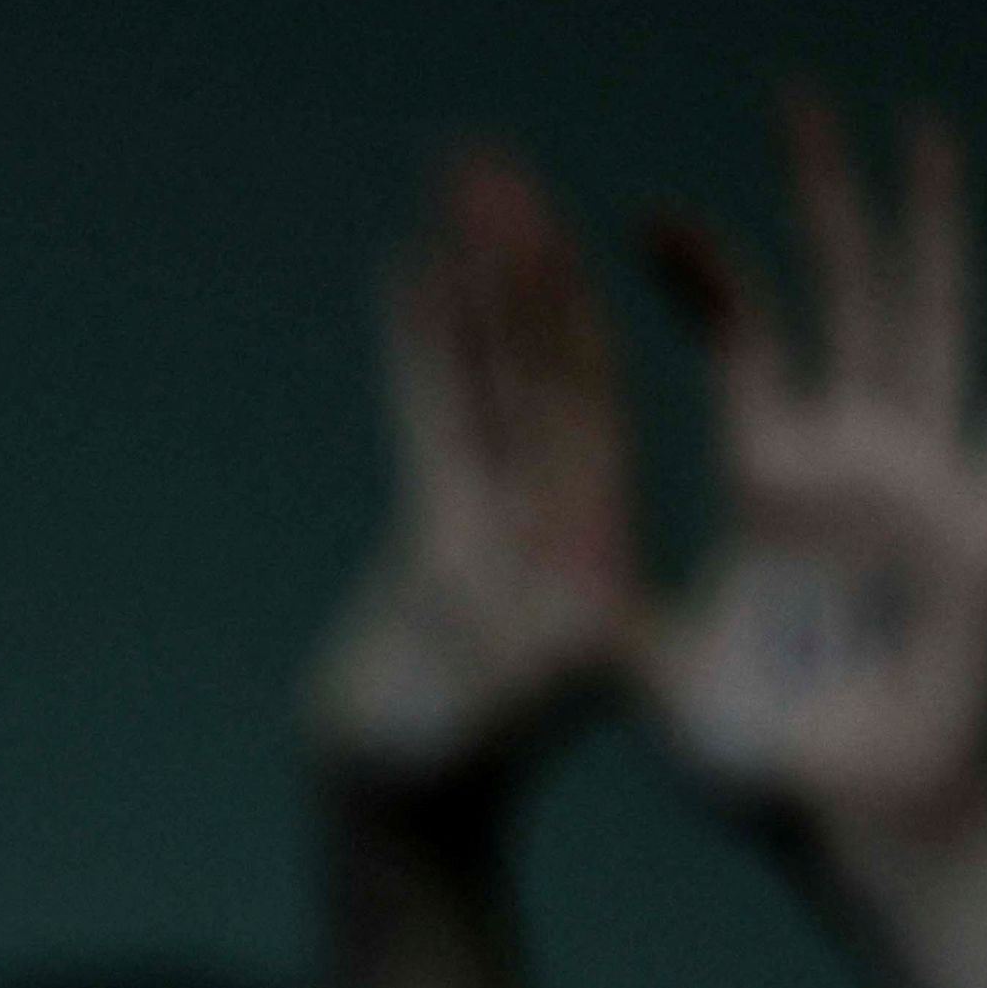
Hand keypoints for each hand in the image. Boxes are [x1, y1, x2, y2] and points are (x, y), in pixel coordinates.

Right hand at [314, 150, 638, 777]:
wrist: (397, 819)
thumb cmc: (448, 783)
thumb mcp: (512, 726)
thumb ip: (549, 670)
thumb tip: (585, 626)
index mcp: (589, 547)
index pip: (581, 406)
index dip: (560, 312)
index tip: (537, 230)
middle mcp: (556, 519)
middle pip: (539, 368)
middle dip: (516, 267)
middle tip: (488, 167)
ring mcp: (500, 520)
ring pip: (487, 382)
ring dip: (472, 286)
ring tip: (455, 189)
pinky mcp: (442, 532)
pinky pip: (437, 420)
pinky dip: (425, 350)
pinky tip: (411, 275)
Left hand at [644, 101, 986, 834]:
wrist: (853, 822)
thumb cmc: (760, 762)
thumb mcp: (658, 679)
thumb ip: (604, 632)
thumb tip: (525, 600)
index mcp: (768, 481)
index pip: (736, 339)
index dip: (701, 271)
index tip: (649, 216)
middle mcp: (850, 462)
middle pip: (838, 295)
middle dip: (822, 199)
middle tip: (801, 101)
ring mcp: (923, 484)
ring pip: (928, 324)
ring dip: (930, 230)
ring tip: (926, 134)